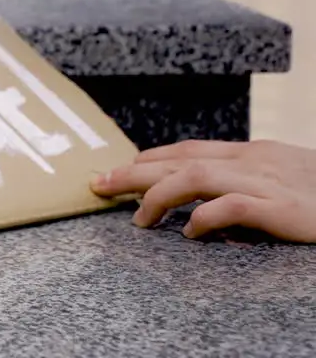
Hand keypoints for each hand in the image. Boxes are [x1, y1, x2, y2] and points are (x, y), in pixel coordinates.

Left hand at [90, 139, 315, 241]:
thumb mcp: (285, 182)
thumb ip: (247, 186)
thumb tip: (203, 208)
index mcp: (254, 153)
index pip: (189, 150)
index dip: (149, 159)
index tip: (117, 171)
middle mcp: (256, 160)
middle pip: (181, 159)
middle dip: (134, 172)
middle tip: (98, 185)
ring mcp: (270, 182)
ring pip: (195, 177)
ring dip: (156, 195)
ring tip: (136, 219)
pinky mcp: (285, 209)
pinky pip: (233, 206)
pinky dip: (204, 218)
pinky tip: (190, 234)